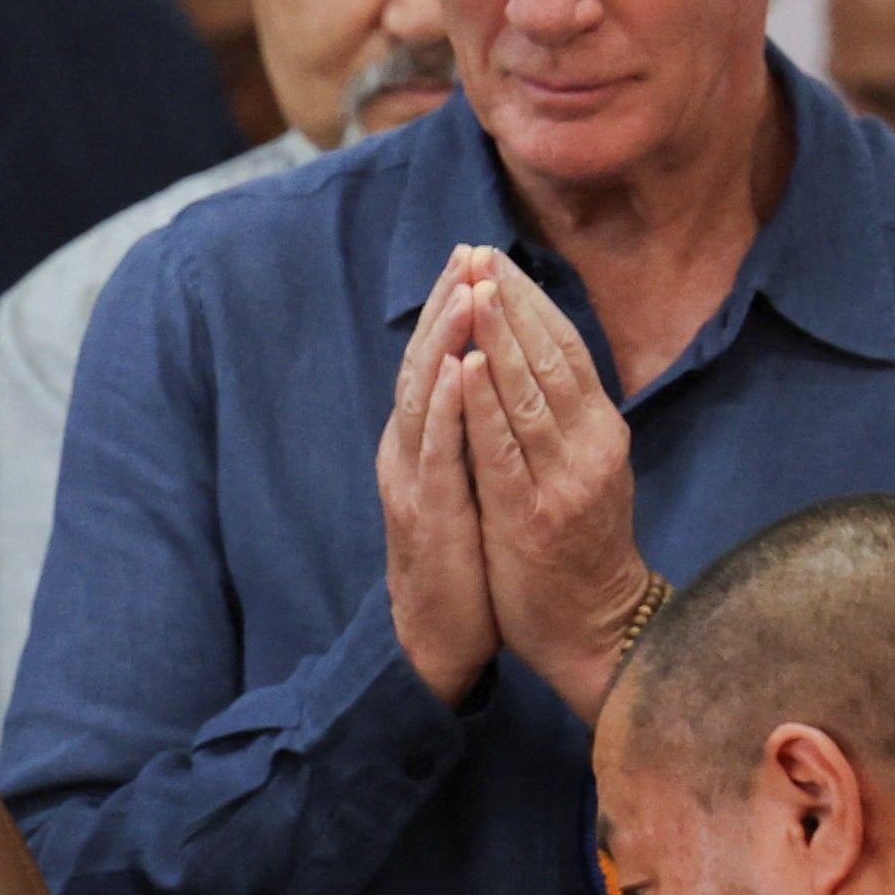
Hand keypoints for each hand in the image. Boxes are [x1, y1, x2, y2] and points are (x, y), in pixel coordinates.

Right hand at [377, 251, 500, 704]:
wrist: (437, 641)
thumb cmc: (460, 562)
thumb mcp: (464, 485)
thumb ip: (468, 434)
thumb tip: (487, 381)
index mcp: (420, 444)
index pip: (434, 362)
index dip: (450, 308)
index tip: (474, 256)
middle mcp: (407, 454)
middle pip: (423, 367)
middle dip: (447, 307)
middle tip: (469, 253)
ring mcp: (411, 485)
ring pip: (423, 401)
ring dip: (444, 343)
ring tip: (466, 292)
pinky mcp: (426, 518)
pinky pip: (435, 456)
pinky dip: (444, 410)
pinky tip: (458, 372)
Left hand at [447, 262, 656, 716]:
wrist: (597, 626)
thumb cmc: (580, 547)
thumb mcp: (584, 468)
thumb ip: (566, 417)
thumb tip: (538, 357)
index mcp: (601, 429)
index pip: (567, 348)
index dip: (531, 301)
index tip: (497, 258)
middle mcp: (590, 444)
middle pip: (550, 357)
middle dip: (511, 302)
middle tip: (478, 254)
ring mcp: (565, 478)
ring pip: (529, 392)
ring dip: (497, 336)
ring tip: (471, 287)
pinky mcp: (533, 513)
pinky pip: (505, 449)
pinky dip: (485, 403)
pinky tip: (466, 365)